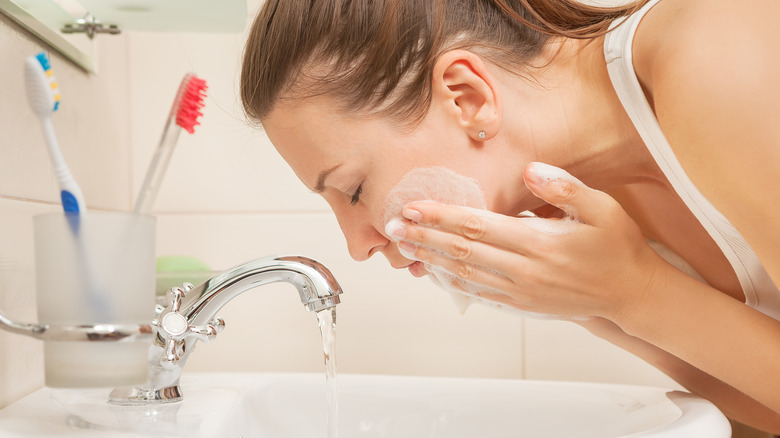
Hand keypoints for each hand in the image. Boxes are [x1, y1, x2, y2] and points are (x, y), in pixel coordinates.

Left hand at [391, 162, 665, 320]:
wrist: (630, 294)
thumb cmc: (616, 247)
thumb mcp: (602, 209)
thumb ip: (564, 188)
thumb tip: (529, 171)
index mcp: (538, 243)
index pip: (476, 226)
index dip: (440, 217)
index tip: (412, 208)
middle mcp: (523, 270)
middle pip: (461, 251)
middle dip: (423, 237)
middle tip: (392, 227)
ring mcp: (520, 291)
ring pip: (463, 274)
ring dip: (430, 259)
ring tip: (403, 247)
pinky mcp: (521, 304)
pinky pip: (477, 292)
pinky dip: (451, 281)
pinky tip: (434, 272)